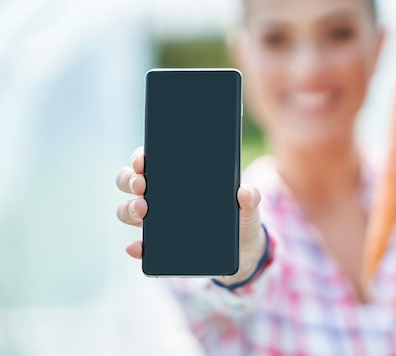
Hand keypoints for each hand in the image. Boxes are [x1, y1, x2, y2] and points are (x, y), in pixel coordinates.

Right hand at [115, 147, 266, 285]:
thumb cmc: (241, 220)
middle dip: (130, 180)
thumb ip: (251, 198)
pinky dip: (136, 247)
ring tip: (144, 211)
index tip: (143, 160)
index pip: (152, 161)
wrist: (242, 253)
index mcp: (179, 179)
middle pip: (131, 182)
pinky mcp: (159, 248)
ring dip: (129, 209)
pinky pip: (140, 246)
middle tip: (143, 185)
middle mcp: (161, 197)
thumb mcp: (248, 208)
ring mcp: (158, 222)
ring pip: (128, 210)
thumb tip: (245, 191)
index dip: (141, 157)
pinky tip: (137, 247)